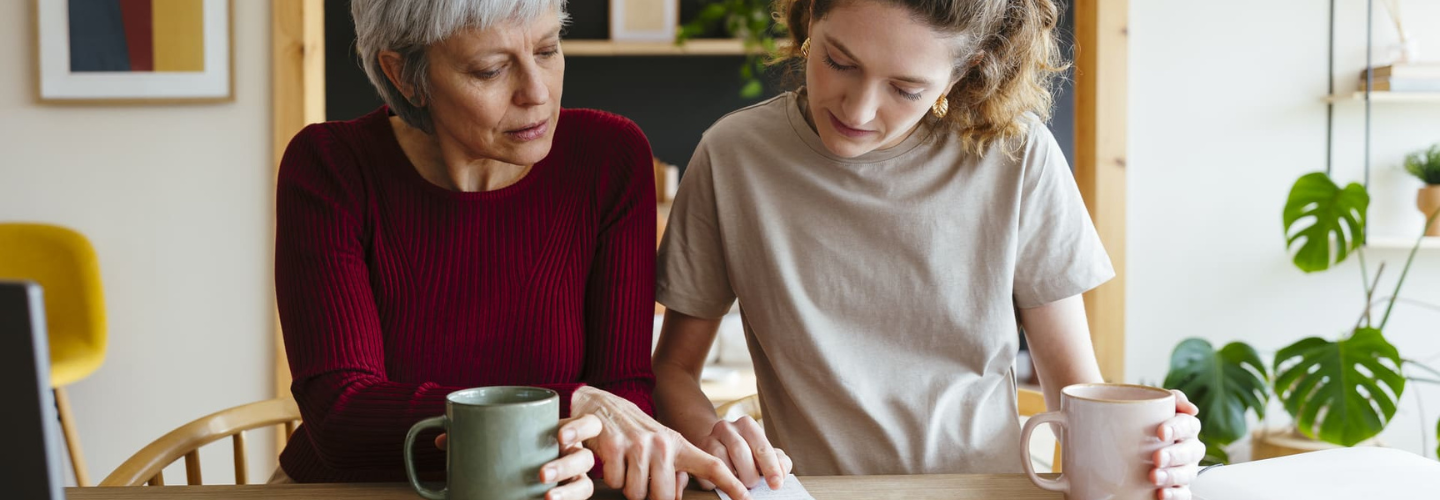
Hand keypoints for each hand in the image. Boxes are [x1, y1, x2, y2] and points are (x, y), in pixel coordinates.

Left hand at [435, 414, 602, 499]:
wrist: (531, 472)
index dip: (579, 428)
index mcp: (566, 433)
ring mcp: (577, 479)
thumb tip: (442, 440)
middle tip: (541, 474)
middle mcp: (577, 455)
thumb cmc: (520, 447)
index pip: (589, 425)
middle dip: (565, 466)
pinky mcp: (571, 496)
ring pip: (585, 486)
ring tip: (547, 498)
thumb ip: (483, 435)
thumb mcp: (509, 437)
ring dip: (568, 493)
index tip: (559, 435)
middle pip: (585, 458)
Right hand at [573, 386, 749, 499]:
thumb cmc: (636, 433)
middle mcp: (662, 444)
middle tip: (643, 476)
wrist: (602, 406)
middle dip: (651, 495)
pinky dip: (612, 478)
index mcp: (679, 445)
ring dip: (629, 486)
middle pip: (664, 496)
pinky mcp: (615, 446)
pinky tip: (614, 460)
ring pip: (637, 493)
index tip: (747, 497)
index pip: (711, 466)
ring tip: (628, 465)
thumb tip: (679, 494)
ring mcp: (639, 445)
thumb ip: (676, 469)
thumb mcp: (662, 446)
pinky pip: (616, 482)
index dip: (730, 483)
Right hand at [693, 416, 792, 491]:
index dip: (770, 467)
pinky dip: (717, 483)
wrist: (717, 443)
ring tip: (740, 486)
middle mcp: (726, 427)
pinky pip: (706, 472)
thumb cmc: (747, 451)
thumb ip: (778, 461)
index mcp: (746, 424)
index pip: (761, 446)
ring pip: (720, 462)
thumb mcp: (764, 452)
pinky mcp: (696, 454)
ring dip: (733, 480)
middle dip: (749, 474)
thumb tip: (780, 474)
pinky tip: (723, 485)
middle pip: (739, 452)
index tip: (776, 485)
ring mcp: (708, 439)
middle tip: (753, 485)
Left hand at [1150, 389, 1204, 499]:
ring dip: (1173, 476)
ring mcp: (1185, 468)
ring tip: (1154, 477)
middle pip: (1191, 451)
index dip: (1178, 428)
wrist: (1118, 438)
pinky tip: (1162, 494)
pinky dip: (1176, 495)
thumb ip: (1167, 397)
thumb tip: (1191, 408)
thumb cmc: (1139, 418)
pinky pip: (1184, 494)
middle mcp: (1189, 448)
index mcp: (1185, 427)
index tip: (1160, 432)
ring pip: (1188, 473)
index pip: (1189, 425)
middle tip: (1156, 458)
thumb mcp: (1147, 402)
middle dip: (1175, 455)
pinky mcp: (1178, 487)